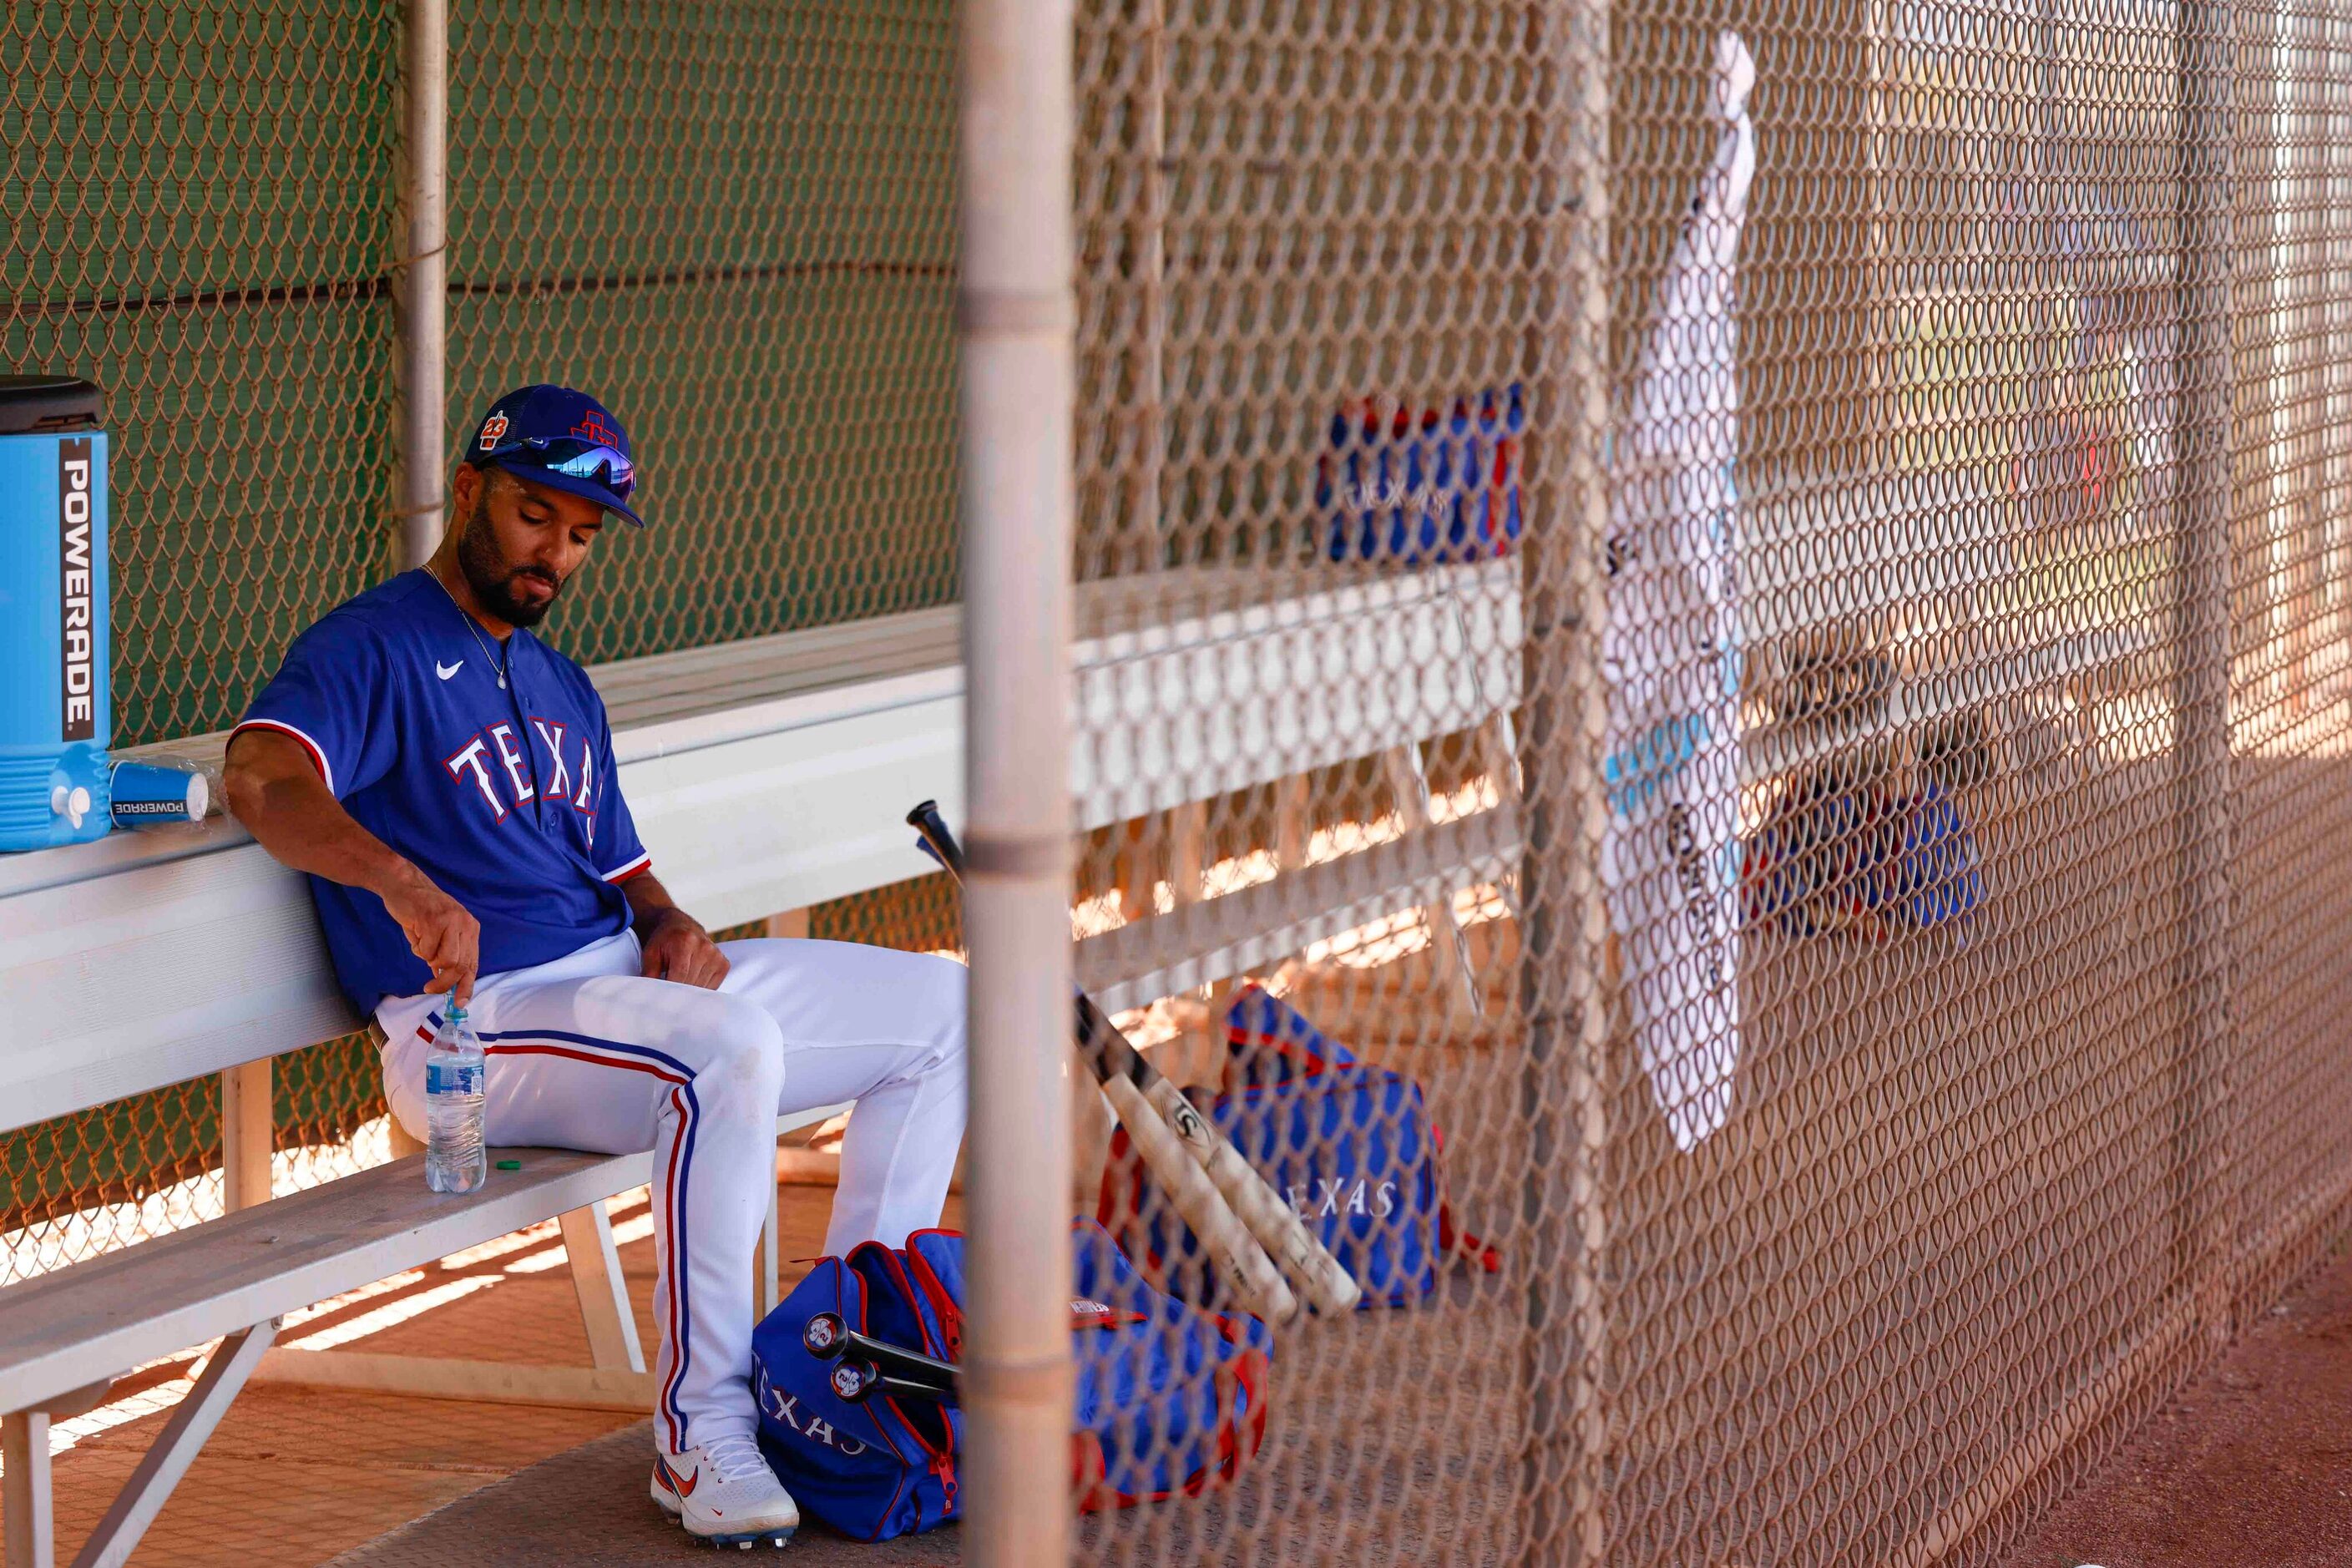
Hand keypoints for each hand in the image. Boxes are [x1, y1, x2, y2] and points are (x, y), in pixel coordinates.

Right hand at [380, 867, 480, 1004]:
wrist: (403, 884)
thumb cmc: (420, 911)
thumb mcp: (440, 932)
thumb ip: (446, 953)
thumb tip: (445, 978)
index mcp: (470, 928)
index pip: (473, 963)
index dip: (467, 985)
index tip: (460, 1002)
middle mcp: (466, 924)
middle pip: (460, 966)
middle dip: (444, 983)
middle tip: (429, 988)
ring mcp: (451, 921)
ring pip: (444, 960)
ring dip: (428, 959)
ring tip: (421, 943)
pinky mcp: (433, 920)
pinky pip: (425, 950)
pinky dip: (416, 947)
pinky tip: (414, 931)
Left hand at [639, 908, 729, 990]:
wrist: (681, 926)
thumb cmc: (664, 941)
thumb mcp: (650, 953)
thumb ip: (649, 973)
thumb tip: (651, 993)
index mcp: (686, 941)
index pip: (680, 975)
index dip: (669, 990)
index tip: (661, 998)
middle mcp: (705, 947)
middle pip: (691, 983)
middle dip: (678, 991)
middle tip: (667, 991)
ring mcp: (716, 955)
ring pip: (701, 988)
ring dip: (689, 990)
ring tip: (679, 980)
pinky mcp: (723, 964)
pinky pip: (712, 987)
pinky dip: (700, 988)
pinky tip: (691, 978)